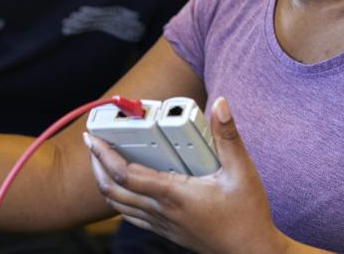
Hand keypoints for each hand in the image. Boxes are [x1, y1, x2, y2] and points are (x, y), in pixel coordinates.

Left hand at [83, 97, 288, 253]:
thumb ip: (228, 136)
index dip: (104, 155)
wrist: (250, 251)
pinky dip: (120, 201)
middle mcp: (162, 211)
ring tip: (103, 163)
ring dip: (105, 184)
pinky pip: (132, 217)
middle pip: (112, 191)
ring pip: (119, 207)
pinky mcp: (167, 231)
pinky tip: (125, 190)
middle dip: (96, 167)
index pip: (126, 174)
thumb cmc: (246, 215)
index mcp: (174, 194)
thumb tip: (221, 105)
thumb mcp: (242, 171)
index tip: (93, 138)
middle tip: (92, 145)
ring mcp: (162, 224)